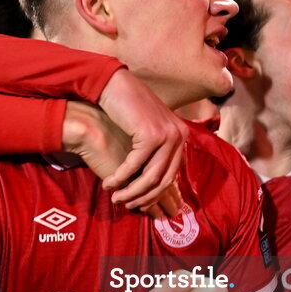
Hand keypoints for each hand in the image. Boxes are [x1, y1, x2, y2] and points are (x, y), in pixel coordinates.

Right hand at [62, 101, 170, 218]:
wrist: (115, 85)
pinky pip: (135, 165)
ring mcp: (168, 135)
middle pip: (164, 180)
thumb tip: (157, 180)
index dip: (155, 195)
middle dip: (143, 197)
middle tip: (125, 204)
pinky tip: (109, 183)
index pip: (172, 175)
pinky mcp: (151, 134)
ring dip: (131, 191)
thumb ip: (156, 150)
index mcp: (181, 135)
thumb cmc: (127, 109)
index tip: (140, 206)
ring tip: (116, 198)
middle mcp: (179, 136)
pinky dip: (121, 177)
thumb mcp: (148, 129)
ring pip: (150, 176)